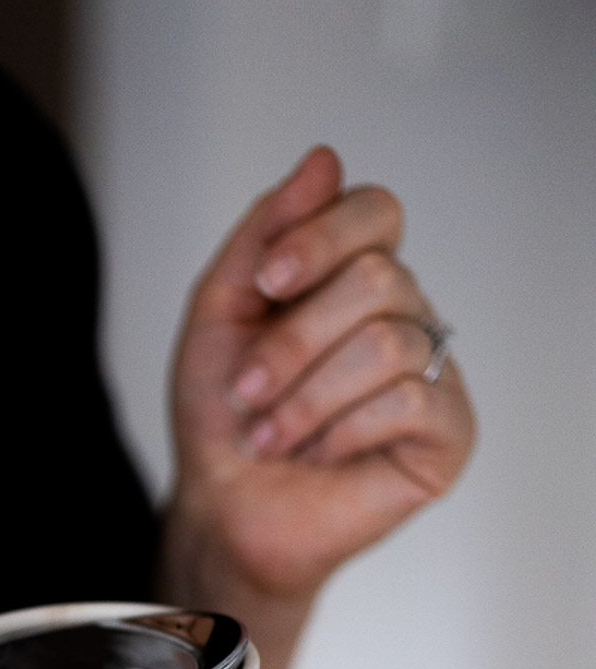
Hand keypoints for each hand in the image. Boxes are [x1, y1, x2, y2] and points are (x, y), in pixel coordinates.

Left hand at [167, 146, 474, 597]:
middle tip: (249, 391)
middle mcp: (401, 314)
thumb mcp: (220, 310)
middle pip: (379, 277)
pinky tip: (318, 454)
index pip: (375, 211)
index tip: (266, 281)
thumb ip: (265, 232)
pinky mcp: (447, 432)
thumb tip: (324, 159)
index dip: (322, 237)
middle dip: (295, 340)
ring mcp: (431, 371)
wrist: (223, 509)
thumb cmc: (223, 417)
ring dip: (307, 396)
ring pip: (388, 343)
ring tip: (270, 437)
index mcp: (353, 276)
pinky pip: (410, 400)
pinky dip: (343, 430)